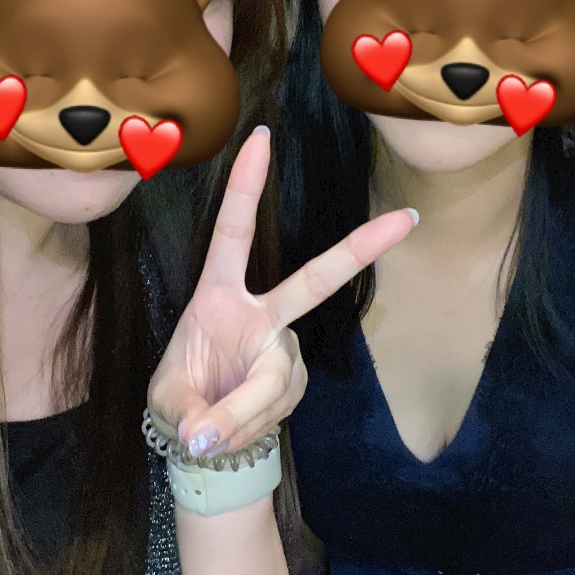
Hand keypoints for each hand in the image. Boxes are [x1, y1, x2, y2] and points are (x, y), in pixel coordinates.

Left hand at [148, 125, 416, 455]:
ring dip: (240, 414)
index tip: (261, 136)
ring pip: (275, 380)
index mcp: (218, 297)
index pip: (233, 233)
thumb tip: (210, 433)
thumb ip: (193, 412)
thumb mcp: (169, 404)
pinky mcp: (296, 381)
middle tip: (405, 221)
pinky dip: (249, 426)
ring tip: (207, 433)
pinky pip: (276, 406)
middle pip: (316, 281)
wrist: (200, 438)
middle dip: (360, 250)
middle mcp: (260, 314)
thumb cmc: (180, 401)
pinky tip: (232, 431)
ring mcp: (284, 347)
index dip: (247, 187)